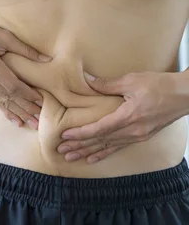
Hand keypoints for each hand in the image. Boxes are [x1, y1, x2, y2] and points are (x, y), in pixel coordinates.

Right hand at [0, 16, 51, 129]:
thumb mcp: (2, 35)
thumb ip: (25, 49)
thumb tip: (47, 59)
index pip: (12, 85)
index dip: (28, 94)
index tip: (41, 101)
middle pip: (8, 97)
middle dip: (26, 108)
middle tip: (40, 120)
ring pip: (2, 101)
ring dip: (18, 113)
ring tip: (32, 124)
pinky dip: (6, 111)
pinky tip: (16, 121)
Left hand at [58, 71, 186, 163]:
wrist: (185, 95)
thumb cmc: (160, 85)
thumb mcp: (132, 81)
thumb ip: (107, 84)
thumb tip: (87, 80)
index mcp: (128, 117)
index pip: (99, 129)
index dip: (81, 134)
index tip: (65, 136)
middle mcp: (132, 131)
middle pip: (100, 141)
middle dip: (79, 146)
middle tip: (61, 151)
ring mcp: (138, 136)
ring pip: (108, 146)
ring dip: (88, 152)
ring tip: (72, 157)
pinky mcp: (142, 136)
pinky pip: (119, 147)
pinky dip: (104, 153)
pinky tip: (93, 158)